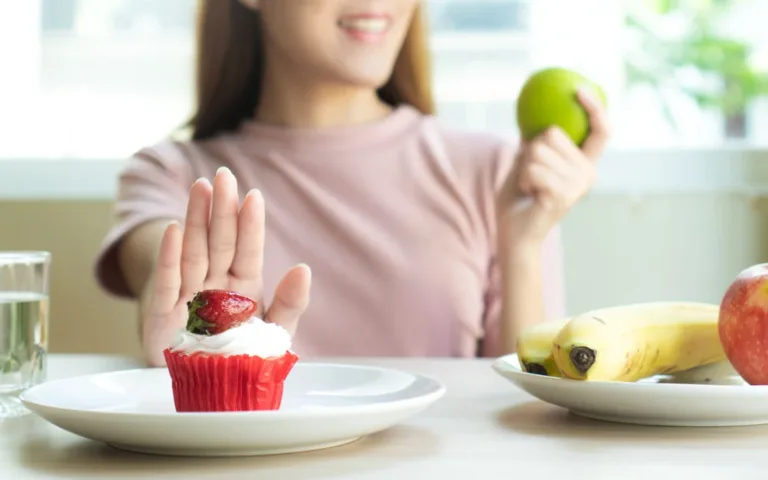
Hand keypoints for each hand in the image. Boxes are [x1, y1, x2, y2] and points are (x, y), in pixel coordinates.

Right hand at [142, 167, 311, 365]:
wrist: (208, 393)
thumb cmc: (242, 359)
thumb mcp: (275, 335)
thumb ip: (291, 304)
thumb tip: (303, 268)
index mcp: (245, 290)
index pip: (248, 251)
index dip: (250, 225)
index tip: (254, 197)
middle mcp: (216, 287)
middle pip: (220, 242)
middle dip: (222, 209)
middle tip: (224, 175)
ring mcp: (189, 297)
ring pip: (195, 252)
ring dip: (196, 220)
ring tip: (201, 187)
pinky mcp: (162, 315)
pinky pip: (170, 282)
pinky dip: (171, 257)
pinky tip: (175, 229)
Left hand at [498, 88, 609, 244]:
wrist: (515, 233)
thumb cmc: (519, 198)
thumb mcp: (526, 163)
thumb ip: (535, 142)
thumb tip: (531, 112)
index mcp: (585, 163)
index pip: (600, 130)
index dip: (595, 107)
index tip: (579, 89)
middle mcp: (588, 173)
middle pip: (552, 133)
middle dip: (530, 151)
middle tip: (531, 175)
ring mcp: (578, 185)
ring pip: (538, 151)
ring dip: (523, 167)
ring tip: (529, 186)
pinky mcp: (563, 195)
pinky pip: (532, 168)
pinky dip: (522, 179)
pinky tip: (528, 194)